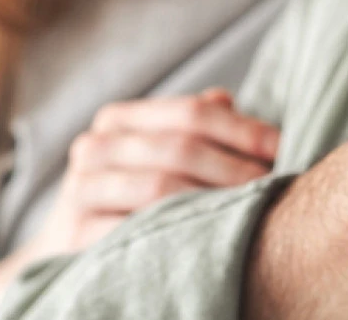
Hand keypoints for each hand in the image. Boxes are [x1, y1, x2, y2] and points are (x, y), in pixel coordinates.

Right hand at [26, 89, 278, 257]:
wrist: (65, 249)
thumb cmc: (129, 197)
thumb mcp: (156, 155)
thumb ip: (190, 126)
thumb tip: (228, 99)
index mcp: (118, 119)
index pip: (191, 112)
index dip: (242, 129)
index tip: (281, 147)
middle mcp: (94, 146)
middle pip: (180, 148)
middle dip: (235, 166)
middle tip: (274, 184)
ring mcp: (81, 189)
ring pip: (161, 187)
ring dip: (214, 199)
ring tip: (252, 209)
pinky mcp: (75, 234)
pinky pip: (138, 230)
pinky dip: (181, 233)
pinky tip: (213, 239)